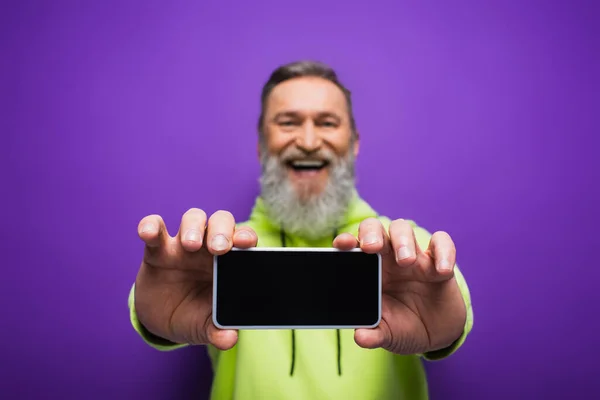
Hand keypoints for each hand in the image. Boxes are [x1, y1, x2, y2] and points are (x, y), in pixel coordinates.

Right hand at [134, 209, 257, 349]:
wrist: (163, 321)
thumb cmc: (195, 316)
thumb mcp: (206, 327)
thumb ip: (218, 331)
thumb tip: (229, 339)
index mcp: (230, 262)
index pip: (243, 239)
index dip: (246, 237)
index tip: (247, 242)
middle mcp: (209, 247)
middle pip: (221, 221)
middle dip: (222, 230)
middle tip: (219, 248)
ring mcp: (183, 245)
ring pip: (193, 218)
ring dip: (194, 227)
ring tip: (190, 246)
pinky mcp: (156, 249)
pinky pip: (154, 229)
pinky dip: (150, 226)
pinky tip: (148, 233)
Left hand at [333, 218, 465, 354]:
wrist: (434, 335)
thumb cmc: (402, 326)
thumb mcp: (387, 333)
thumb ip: (373, 334)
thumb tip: (360, 337)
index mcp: (368, 269)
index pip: (353, 246)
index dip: (346, 241)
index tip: (342, 244)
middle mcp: (387, 257)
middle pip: (375, 228)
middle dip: (372, 233)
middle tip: (372, 248)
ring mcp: (413, 256)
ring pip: (403, 229)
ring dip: (403, 240)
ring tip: (406, 261)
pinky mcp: (438, 261)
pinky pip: (442, 244)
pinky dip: (444, 252)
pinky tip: (442, 271)